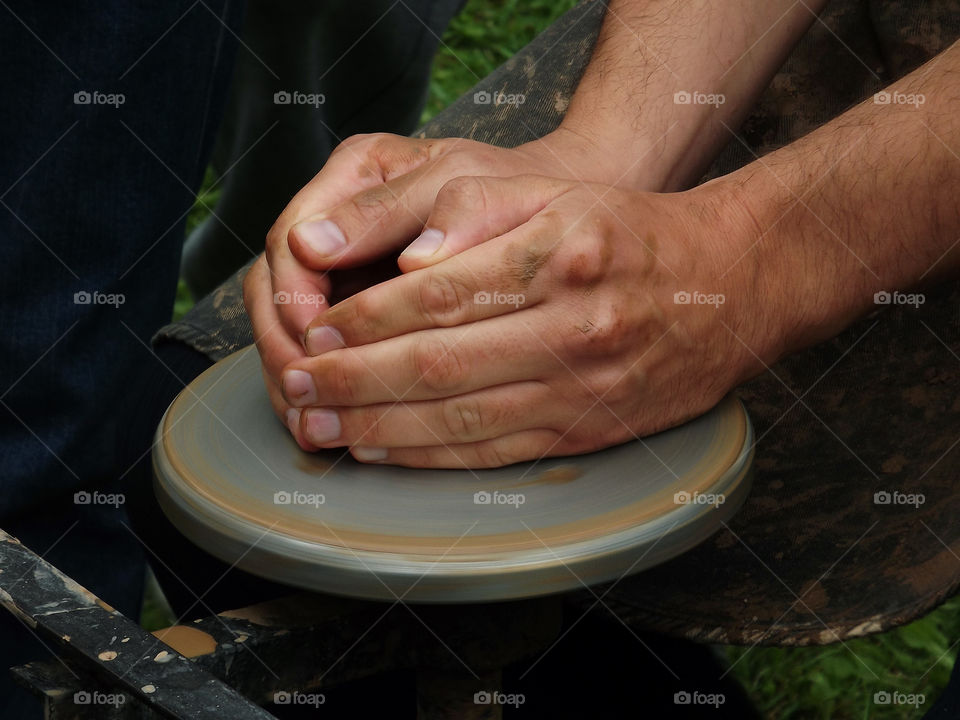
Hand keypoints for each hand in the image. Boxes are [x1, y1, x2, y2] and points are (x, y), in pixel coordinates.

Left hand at [244, 129, 625, 447]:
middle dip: (354, 378)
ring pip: (460, 418)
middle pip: (440, 364)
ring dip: (378, 426)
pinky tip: (382, 450)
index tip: (315, 327)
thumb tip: (407, 258)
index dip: (367, 318)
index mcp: (561, 257)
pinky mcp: (583, 431)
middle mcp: (573, 327)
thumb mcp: (561, 194)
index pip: (441, 295)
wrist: (726, 289)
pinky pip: (493, 452)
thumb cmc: (631, 233)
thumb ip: (479, 212)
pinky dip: (430, 455)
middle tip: (296, 384)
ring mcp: (581, 389)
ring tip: (318, 424)